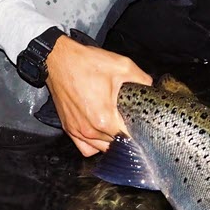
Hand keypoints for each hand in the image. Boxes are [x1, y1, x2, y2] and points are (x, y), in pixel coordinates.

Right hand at [46, 36, 151, 156]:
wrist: (59, 60)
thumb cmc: (86, 63)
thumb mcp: (122, 66)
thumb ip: (141, 79)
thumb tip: (150, 88)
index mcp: (104, 118)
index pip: (128, 138)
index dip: (139, 132)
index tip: (142, 124)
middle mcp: (89, 129)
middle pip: (116, 145)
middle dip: (126, 136)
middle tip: (131, 122)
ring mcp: (77, 131)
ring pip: (101, 149)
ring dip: (111, 141)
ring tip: (117, 127)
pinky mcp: (69, 128)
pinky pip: (85, 148)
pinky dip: (94, 144)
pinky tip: (101, 133)